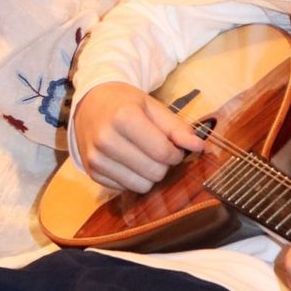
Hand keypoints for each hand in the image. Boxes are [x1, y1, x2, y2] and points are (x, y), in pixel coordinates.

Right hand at [74, 82, 202, 192]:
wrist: (91, 102)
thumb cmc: (126, 103)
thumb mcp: (152, 106)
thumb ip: (177, 127)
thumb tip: (200, 146)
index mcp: (123, 117)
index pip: (162, 152)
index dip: (175, 153)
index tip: (172, 145)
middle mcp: (106, 139)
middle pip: (154, 172)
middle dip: (163, 164)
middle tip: (157, 150)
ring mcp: (96, 158)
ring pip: (141, 186)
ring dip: (149, 175)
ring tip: (143, 156)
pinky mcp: (91, 172)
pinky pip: (124, 189)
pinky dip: (132, 178)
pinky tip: (127, 161)